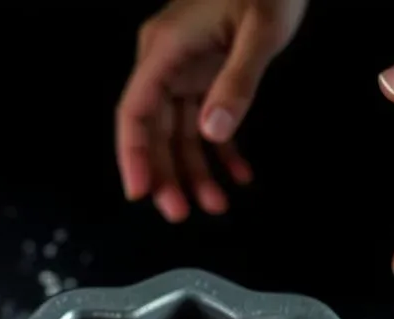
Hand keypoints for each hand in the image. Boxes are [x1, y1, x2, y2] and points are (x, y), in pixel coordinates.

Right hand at [116, 0, 307, 220]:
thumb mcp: (261, 30)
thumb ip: (238, 82)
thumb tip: (213, 132)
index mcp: (166, 49)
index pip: (135, 111)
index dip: (132, 156)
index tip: (140, 193)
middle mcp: (167, 62)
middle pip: (154, 130)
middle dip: (166, 175)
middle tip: (181, 214)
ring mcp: (187, 70)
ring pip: (179, 134)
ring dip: (195, 172)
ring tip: (217, 204)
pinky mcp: (207, 75)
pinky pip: (204, 122)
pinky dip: (221, 151)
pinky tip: (239, 176)